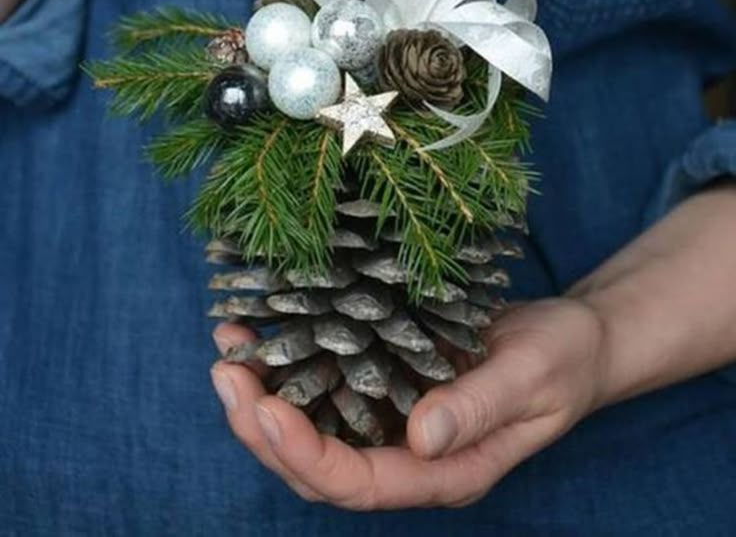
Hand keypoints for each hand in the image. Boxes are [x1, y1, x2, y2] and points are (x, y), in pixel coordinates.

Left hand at [210, 297, 606, 510]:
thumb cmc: (563, 361)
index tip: (266, 407)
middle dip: (263, 427)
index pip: (360, 483)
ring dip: (263, 396)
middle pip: (319, 467)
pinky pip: (330, 385)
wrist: (578, 340)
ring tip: (228, 348)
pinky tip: (265, 328)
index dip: (306, 454)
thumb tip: (420, 437)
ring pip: (314, 429)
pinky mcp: (390, 383)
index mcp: (446, 472)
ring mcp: (396, 421)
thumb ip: (479, 409)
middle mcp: (411, 457)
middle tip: (226, 372)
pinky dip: (291, 363)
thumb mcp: (532, 377)